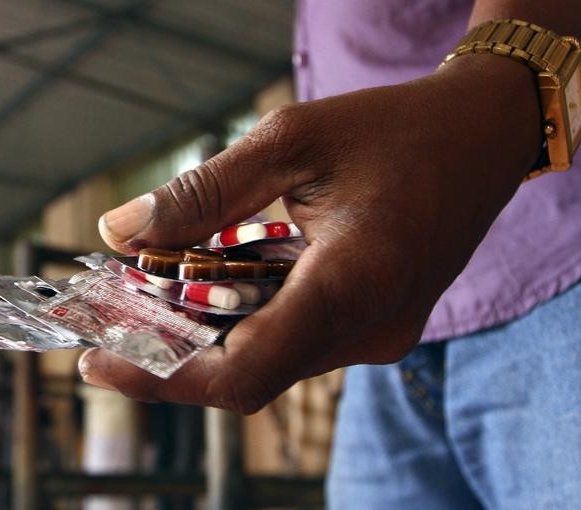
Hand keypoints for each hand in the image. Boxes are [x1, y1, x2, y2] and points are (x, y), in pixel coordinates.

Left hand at [78, 54, 539, 412]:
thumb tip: (119, 232)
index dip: (163, 376)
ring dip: (201, 339)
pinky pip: (291, 344)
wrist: (480, 139)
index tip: (100, 363)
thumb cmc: (393, 128)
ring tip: (144, 298)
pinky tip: (204, 288)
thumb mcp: (290, 141)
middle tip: (108, 320)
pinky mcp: (373, 328)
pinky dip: (239, 325)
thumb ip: (202, 194)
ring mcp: (376, 336)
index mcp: (357, 280)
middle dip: (169, 355)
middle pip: (246, 374)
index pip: (245, 369)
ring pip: (267, 363)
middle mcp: (370, 329)